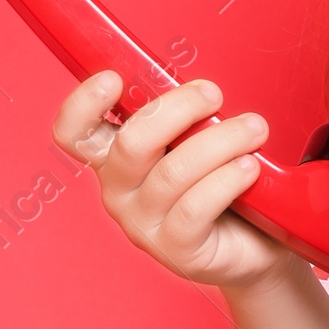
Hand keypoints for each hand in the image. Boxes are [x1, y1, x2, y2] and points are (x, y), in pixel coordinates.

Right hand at [52, 70, 288, 289]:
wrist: (255, 244)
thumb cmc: (223, 183)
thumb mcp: (196, 141)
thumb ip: (183, 117)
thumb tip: (198, 87)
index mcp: (114, 157)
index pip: (73, 133)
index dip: (82, 104)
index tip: (114, 78)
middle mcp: (119, 191)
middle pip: (132, 143)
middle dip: (178, 108)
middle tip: (214, 95)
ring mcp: (143, 224)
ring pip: (173, 172)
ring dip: (221, 142)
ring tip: (254, 130)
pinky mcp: (175, 250)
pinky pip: (196, 208)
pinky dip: (227, 180)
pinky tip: (249, 168)